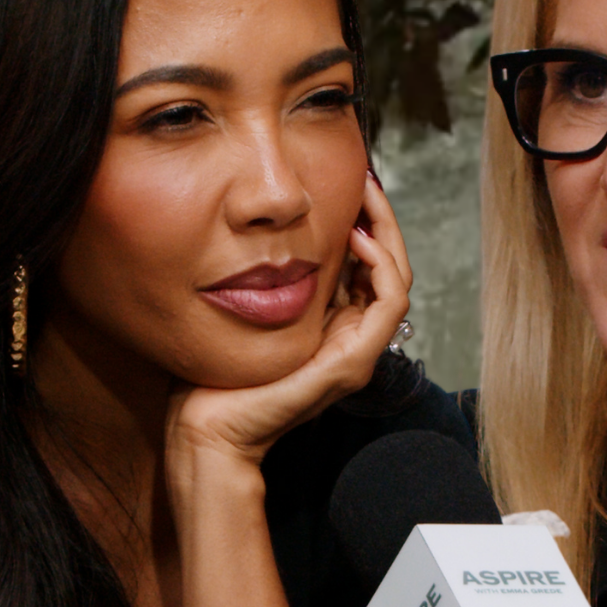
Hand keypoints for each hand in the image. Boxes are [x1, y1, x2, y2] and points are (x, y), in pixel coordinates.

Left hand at [168, 175, 410, 483]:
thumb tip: (270, 230)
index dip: (367, 223)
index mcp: (332, 325)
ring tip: (366, 199)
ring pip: (399, 279)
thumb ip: (271, 277)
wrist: (207, 427)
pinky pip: (391, 304)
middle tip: (366, 179)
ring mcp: (357, 352)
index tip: (351, 185)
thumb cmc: (218, 373)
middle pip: (390, 267)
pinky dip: (382, 266)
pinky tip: (356, 239)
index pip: (369, 265)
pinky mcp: (353, 362)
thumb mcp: (250, 307)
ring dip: (388, 234)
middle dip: (382, 218)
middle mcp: (351, 337)